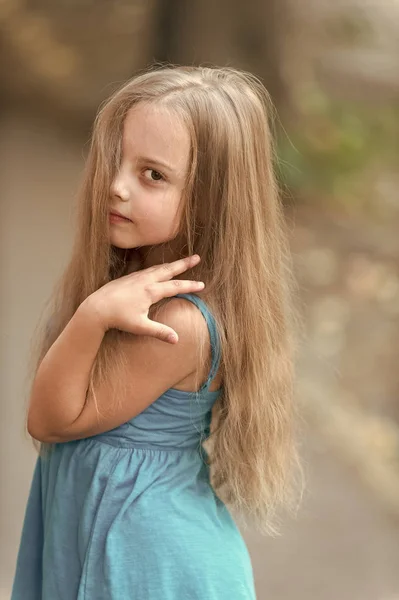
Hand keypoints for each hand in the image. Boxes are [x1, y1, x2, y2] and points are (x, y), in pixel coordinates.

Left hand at [84, 255, 203, 342]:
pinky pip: (148, 269)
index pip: (175, 286)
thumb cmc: (118, 318)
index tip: (202, 285)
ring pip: (158, 268)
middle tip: (197, 257)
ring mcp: (136, 277)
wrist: (96, 308)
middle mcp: (145, 281)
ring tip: (181, 262)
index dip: (190, 285)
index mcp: (151, 291)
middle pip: (169, 270)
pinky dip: (158, 267)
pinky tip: (158, 269)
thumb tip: (177, 340)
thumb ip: (159, 331)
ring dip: (171, 264)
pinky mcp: (128, 277)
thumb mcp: (140, 327)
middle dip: (184, 264)